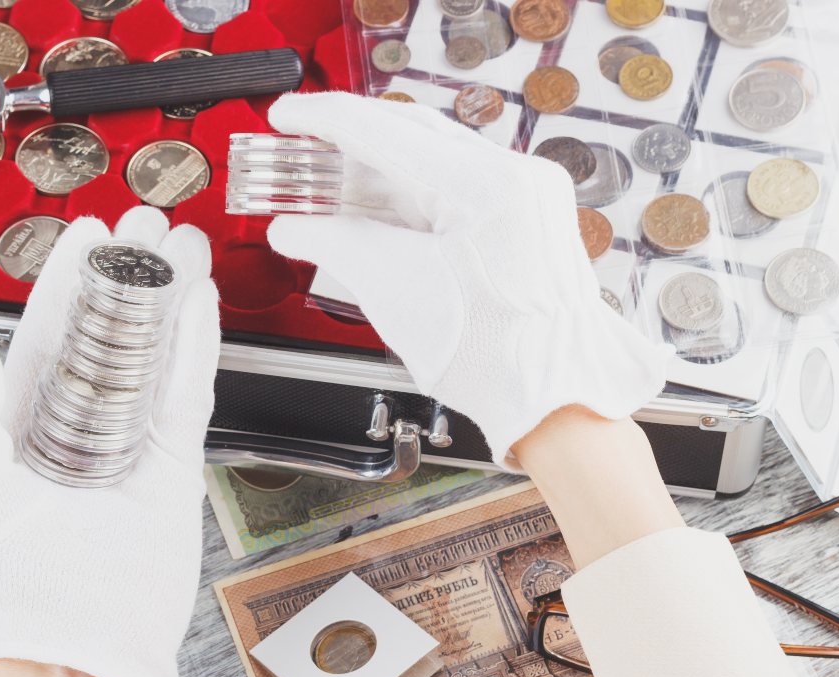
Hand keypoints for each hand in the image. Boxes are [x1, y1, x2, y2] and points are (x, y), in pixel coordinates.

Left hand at [0, 206, 219, 676]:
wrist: (86, 636)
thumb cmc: (19, 569)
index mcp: (25, 422)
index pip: (48, 332)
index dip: (66, 279)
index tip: (86, 231)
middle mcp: (80, 423)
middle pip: (108, 330)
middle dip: (126, 273)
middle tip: (146, 222)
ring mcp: (131, 439)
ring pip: (154, 350)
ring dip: (168, 297)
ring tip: (183, 245)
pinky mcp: (175, 460)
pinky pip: (189, 391)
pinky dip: (197, 347)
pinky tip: (202, 303)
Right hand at [266, 92, 670, 466]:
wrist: (551, 397)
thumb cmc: (495, 357)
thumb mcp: (395, 291)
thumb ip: (336, 243)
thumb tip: (294, 228)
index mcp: (488, 185)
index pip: (387, 130)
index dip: (324, 120)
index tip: (287, 116)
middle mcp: (516, 178)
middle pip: (413, 139)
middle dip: (349, 145)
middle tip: (300, 151)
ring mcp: (527, 198)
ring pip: (436, 166)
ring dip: (378, 177)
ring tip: (328, 190)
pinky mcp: (526, 222)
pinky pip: (458, 193)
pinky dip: (411, 201)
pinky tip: (374, 212)